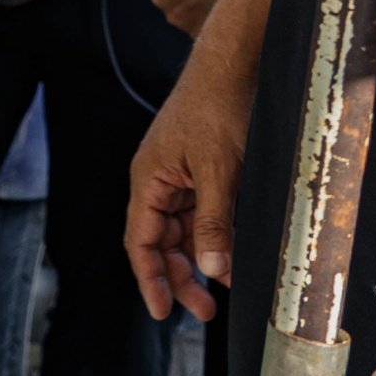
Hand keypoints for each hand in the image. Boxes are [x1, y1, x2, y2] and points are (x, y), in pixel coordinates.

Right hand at [124, 55, 253, 322]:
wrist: (234, 62)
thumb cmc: (218, 107)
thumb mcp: (219, 169)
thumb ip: (214, 221)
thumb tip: (211, 268)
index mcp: (148, 181)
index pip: (141, 242)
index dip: (150, 279)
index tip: (161, 312)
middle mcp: (159, 181)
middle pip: (161, 241)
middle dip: (179, 276)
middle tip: (205, 311)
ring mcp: (180, 175)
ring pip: (183, 230)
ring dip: (200, 258)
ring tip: (223, 287)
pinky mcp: (203, 169)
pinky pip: (203, 212)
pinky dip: (216, 234)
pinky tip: (233, 251)